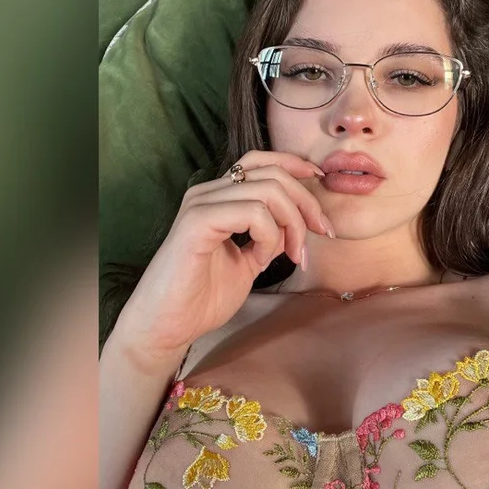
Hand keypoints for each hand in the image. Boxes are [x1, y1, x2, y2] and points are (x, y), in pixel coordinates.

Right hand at [109, 151, 332, 371]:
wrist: (166, 327)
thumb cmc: (200, 299)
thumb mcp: (248, 263)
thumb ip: (269, 239)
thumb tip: (295, 224)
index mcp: (218, 198)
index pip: (261, 161)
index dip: (296, 166)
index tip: (321, 186)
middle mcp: (208, 193)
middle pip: (273, 173)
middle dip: (307, 203)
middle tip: (321, 234)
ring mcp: (201, 205)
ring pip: (268, 190)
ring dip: (292, 223)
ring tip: (293, 255)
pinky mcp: (197, 222)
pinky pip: (252, 212)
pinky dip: (268, 234)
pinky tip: (261, 257)